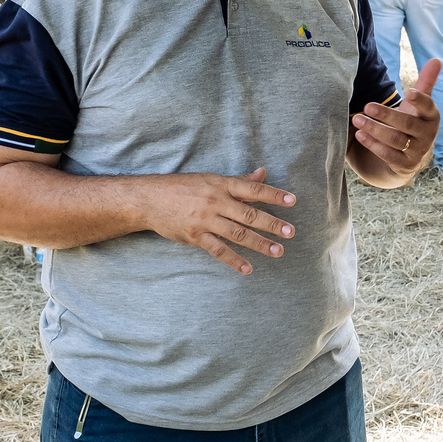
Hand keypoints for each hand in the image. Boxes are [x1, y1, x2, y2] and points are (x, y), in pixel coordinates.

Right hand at [144, 168, 296, 274]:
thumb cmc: (184, 187)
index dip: (274, 195)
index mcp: (222, 185)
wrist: (150, 199)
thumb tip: (263, 173)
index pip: (253, 189)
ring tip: (278, 251)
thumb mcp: (212, 179)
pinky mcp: (195, 236)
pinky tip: (248, 268)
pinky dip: (234, 260)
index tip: (292, 201)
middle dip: (272, 224)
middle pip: (249, 214)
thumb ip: (239, 181)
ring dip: (259, 244)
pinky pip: (218, 250)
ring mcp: (205, 220)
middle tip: (290, 232)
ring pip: (237, 234)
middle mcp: (216, 202)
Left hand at [352, 58, 441, 176]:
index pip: (428, 107)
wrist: (411, 155)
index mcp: (432, 117)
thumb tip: (436, 59)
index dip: (420, 100)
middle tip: (367, 105)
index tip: (408, 92)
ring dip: (375, 130)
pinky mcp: (405, 164)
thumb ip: (425, 82)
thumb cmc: (413, 121)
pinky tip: (360, 135)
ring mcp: (417, 151)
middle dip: (386, 115)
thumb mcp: (418, 104)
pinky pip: (388, 155)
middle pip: (407, 124)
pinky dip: (373, 145)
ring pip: (395, 140)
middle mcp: (428, 135)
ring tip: (358, 120)